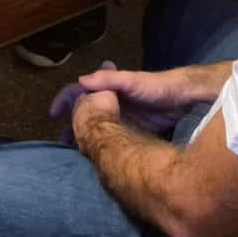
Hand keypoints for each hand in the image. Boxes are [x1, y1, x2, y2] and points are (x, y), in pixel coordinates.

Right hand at [50, 60, 206, 142]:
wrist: (184, 98)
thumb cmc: (156, 86)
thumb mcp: (132, 81)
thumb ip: (109, 79)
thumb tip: (80, 81)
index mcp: (105, 88)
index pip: (78, 92)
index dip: (63, 101)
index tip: (53, 116)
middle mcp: (110, 102)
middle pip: (84, 113)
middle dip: (71, 125)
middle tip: (62, 142)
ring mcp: (121, 117)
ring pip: (97, 127)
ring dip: (85, 137)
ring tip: (77, 152)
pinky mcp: (133, 130)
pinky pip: (112, 138)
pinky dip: (103, 145)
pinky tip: (100, 157)